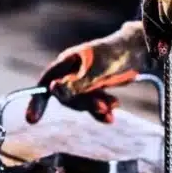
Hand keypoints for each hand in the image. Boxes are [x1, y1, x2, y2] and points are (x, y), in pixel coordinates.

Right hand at [26, 21, 148, 123]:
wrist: (139, 52)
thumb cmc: (116, 55)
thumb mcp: (97, 71)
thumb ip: (76, 84)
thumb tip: (52, 90)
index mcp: (67, 62)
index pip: (46, 82)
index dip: (37, 101)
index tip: (32, 120)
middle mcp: (72, 72)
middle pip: (66, 97)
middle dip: (84, 105)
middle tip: (103, 107)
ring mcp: (84, 81)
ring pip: (81, 103)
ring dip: (95, 109)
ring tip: (113, 108)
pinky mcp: (96, 89)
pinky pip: (93, 106)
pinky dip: (102, 111)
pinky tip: (114, 112)